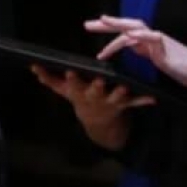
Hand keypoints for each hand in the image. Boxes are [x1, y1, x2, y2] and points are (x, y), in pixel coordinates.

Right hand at [30, 65, 152, 148]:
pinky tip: (153, 98)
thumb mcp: (63, 90)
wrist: (96, 121)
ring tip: (124, 86)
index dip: (72, 79)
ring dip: (121, 92)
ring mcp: (110, 101)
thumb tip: (33, 66)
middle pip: (95, 91)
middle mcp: (95, 97)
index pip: (74, 84)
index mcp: (80, 92)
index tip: (71, 71)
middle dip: (96, 86)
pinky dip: (143, 100)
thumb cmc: (79, 97)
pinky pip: (135, 102)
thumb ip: (49, 78)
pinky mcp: (124, 104)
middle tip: (100, 79)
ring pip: (116, 96)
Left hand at [85, 15, 186, 90]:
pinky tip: (129, 34)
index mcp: (151, 43)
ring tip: (102, 22)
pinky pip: (152, 38)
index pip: (127, 32)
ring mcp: (160, 43)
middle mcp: (154, 39)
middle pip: (128, 26)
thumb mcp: (162, 61)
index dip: (111, 28)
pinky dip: (140, 35)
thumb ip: (148, 52)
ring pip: (136, 29)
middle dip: (107, 24)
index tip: (95, 25)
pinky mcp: (167, 50)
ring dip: (117, 26)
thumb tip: (135, 47)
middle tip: (88, 24)